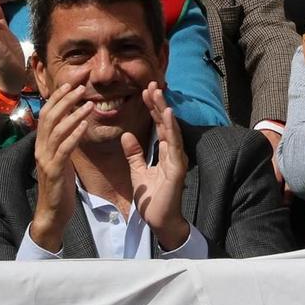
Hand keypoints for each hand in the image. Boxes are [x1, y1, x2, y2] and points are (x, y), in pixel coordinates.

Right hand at [26, 82, 90, 252]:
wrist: (52, 213)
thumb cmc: (59, 188)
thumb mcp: (60, 161)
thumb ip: (63, 143)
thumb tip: (72, 125)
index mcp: (41, 145)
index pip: (46, 114)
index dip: (57, 98)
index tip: (70, 85)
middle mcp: (40, 149)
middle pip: (49, 117)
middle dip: (65, 100)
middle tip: (81, 88)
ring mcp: (46, 159)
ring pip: (57, 130)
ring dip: (73, 114)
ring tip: (89, 104)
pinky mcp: (55, 171)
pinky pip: (64, 149)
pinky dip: (75, 135)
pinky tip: (85, 125)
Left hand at [123, 82, 190, 249]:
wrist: (158, 221)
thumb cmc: (151, 198)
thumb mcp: (138, 171)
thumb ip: (134, 153)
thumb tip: (127, 135)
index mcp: (164, 152)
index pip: (158, 125)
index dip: (152, 108)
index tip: (144, 91)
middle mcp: (173, 153)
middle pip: (165, 123)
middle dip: (158, 103)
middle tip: (151, 83)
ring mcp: (177, 159)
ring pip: (171, 130)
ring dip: (164, 110)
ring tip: (158, 92)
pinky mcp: (177, 168)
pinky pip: (174, 145)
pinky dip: (171, 129)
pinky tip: (167, 114)